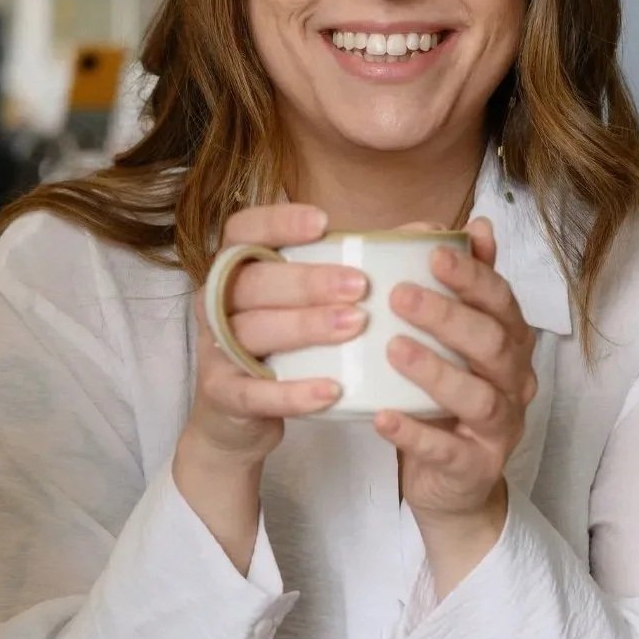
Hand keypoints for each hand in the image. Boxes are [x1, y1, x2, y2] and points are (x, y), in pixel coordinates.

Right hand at [182, 203, 366, 466]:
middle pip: (252, 282)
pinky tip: (332, 389)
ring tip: (354, 326)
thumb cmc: (284, 347)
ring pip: (253, 331)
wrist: (239, 416)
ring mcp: (214, 349)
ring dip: (304, 327)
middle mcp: (216, 303)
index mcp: (236, 270)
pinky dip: (292, 392)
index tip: (323, 222)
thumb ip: (353, 265)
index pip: (242, 230)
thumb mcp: (308, 304)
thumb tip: (424, 232)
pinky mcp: (221, 395)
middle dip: (307, 280)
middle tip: (360, 286)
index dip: (277, 222)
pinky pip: (254, 393)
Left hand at [375, 218, 536, 533]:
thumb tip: (474, 224)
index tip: (435, 253)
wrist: (454, 482)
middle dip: (448, 316)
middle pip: (492, 344)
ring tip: (394, 348)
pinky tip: (382, 415)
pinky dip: (413, 432)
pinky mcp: (474, 468)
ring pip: (477, 397)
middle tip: (400, 294)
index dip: (473, 276)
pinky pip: (446, 450)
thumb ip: (463, 286)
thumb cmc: (447, 397)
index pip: (501, 302)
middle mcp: (513, 382)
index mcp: (509, 342)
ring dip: (435, 370)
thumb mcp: (455, 341)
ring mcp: (499, 428)